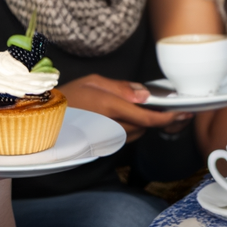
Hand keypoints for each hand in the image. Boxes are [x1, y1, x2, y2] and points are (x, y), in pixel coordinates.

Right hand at [58, 75, 191, 139]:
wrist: (43, 120)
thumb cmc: (68, 97)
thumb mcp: (94, 82)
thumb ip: (122, 88)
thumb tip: (144, 94)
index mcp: (110, 108)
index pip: (147, 118)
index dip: (168, 117)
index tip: (183, 112)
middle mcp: (110, 127)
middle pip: (147, 126)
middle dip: (162, 118)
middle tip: (178, 108)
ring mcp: (106, 139)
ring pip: (139, 133)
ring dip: (150, 123)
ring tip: (162, 110)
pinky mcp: (103, 145)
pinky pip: (128, 137)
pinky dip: (138, 127)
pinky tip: (140, 117)